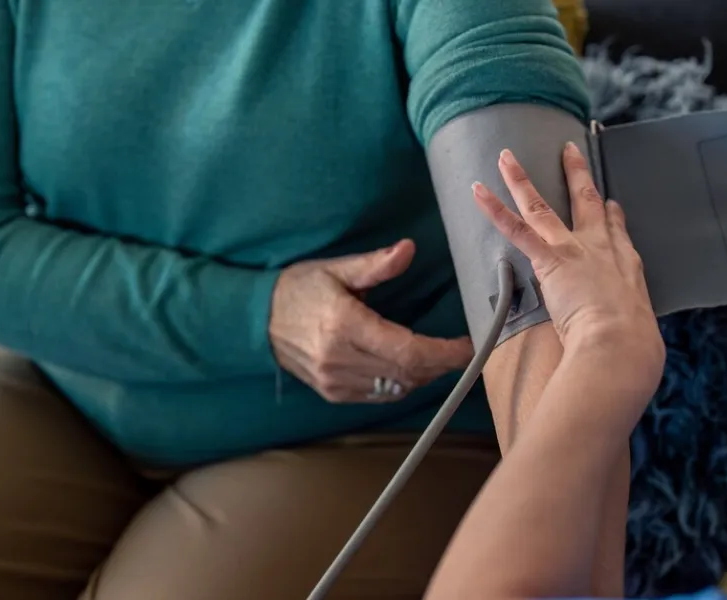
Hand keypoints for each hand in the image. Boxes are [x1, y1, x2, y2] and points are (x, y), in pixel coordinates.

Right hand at [269, 240, 473, 402]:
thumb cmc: (298, 288)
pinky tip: (410, 367)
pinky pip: (380, 395)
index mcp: (344, 327)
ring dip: (424, 375)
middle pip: (408, 373)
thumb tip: (408, 249)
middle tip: (461, 349)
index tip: (470, 346)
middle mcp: (339, 360)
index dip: (445, 353)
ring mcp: (335, 382)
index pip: (409, 351)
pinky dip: (401, 383)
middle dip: (440, 364)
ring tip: (439, 356)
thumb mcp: (336, 269)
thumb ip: (375, 265)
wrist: (255, 320)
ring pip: (397, 388)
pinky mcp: (333, 393)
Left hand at [472, 144, 663, 397]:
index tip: (610, 203)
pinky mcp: (552, 259)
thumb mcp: (641, 335)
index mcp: (626, 268)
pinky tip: (479, 190)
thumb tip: (633, 350)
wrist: (622, 347)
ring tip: (505, 158)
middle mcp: (602, 250)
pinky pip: (517, 229)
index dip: (611, 215)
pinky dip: (495, 209)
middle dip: (577, 175)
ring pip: (543, 208)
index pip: (617, 233)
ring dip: (521, 181)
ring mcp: (575, 250)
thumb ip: (631, 330)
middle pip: (588, 203)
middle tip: (569, 151)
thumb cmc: (633, 351)